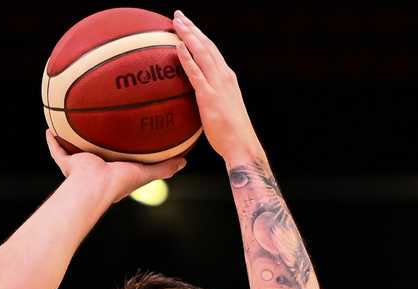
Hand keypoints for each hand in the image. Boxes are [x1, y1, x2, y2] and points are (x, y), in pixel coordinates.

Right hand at [45, 130, 185, 203]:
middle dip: (96, 143)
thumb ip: (164, 168)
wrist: (94, 187)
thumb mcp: (145, 173)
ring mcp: (79, 167)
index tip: (123, 141)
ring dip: (73, 139)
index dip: (120, 152)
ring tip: (73, 121)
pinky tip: (50, 127)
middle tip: (99, 129)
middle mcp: (94, 170)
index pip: (117, 161)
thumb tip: (184, 161)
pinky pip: (57, 150)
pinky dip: (53, 140)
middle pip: (95, 153)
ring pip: (74, 150)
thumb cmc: (119, 183)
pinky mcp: (66, 164)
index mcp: (112, 173)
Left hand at [172, 10, 263, 163]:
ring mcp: (218, 84)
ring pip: (202, 52)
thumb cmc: (231, 134)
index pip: (212, 51)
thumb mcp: (221, 110)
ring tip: (175, 22)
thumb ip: (211, 99)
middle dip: (192, 28)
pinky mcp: (209, 96)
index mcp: (227, 78)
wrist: (242, 145)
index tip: (188, 26)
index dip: (199, 36)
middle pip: (207, 45)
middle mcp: (224, 75)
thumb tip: (198, 100)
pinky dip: (187, 57)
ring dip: (188, 35)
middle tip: (178, 15)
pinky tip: (178, 46)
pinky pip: (196, 72)